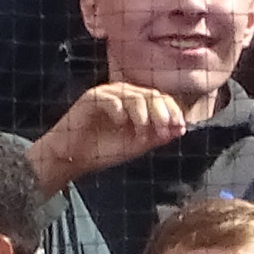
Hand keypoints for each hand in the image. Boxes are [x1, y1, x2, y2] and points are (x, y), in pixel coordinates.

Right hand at [26, 81, 191, 193]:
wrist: (74, 158)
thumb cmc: (103, 150)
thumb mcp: (136, 146)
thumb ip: (156, 136)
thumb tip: (179, 130)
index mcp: (137, 104)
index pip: (160, 99)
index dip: (172, 111)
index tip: (180, 127)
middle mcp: (124, 95)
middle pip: (150, 95)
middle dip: (161, 112)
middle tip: (163, 129)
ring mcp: (108, 95)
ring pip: (133, 96)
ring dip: (141, 114)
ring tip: (140, 132)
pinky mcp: (91, 98)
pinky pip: (110, 99)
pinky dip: (118, 111)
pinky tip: (118, 124)